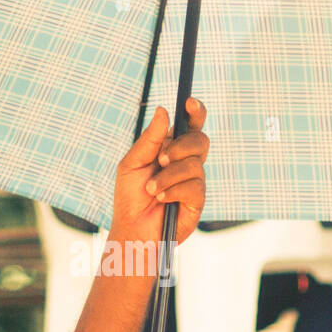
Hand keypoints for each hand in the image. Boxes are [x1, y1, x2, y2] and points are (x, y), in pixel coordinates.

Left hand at [109, 98, 208, 247]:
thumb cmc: (130, 197)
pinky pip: (194, 186)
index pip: (190, 125)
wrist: (133, 229)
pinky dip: (173, 191)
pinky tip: (161, 200)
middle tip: (161, 159)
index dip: (195, 111)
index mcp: (172, 149)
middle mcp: (186, 162)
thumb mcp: (133, 163)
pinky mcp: (198, 201)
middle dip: (181, 147)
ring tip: (151, 189)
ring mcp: (195, 181)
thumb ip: (150, 139)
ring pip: (195, 165)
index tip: (189, 102)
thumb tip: (164, 110)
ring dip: (169, 176)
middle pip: (200, 140)